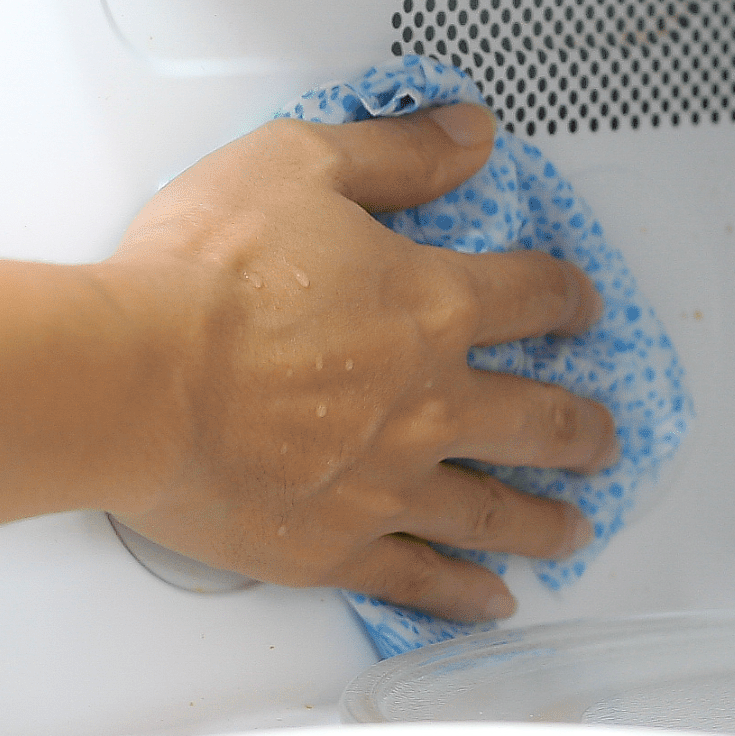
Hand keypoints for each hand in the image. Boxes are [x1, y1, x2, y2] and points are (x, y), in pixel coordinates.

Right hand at [101, 104, 614, 621]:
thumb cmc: (200, 275)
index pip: (531, 296)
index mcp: (430, 306)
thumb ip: (394, 152)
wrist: (131, 382)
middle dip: (582, 428)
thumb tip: (468, 133)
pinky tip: (492, 602)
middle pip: (539, 418)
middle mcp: (430, 404)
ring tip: (575, 529)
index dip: (567, 298)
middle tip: (603, 437)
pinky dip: (464, 594)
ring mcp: (388, 485)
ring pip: (496, 510)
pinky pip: (420, 579)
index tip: (581, 309)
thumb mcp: (298, 164)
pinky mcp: (334, 547)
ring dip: (545, 520)